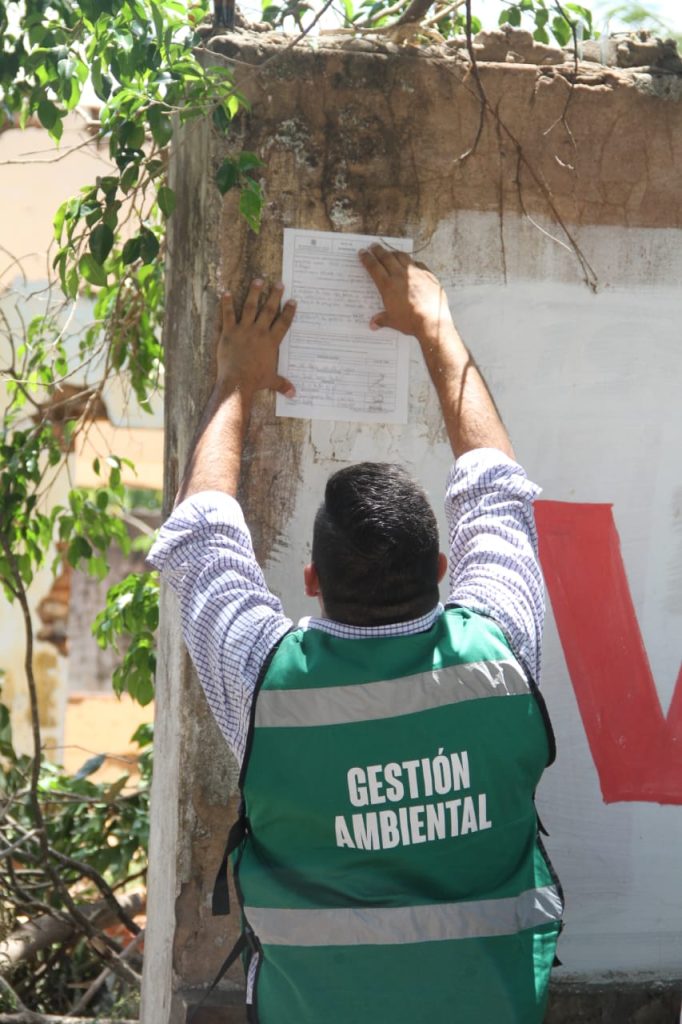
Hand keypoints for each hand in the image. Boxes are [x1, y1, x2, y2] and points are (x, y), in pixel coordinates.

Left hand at [215, 279, 296, 397]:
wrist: (238, 381)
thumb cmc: (256, 381)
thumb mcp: (271, 381)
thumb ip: (282, 384)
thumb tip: (294, 394)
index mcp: (271, 342)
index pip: (283, 323)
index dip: (289, 311)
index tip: (293, 301)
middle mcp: (259, 332)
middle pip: (269, 310)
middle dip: (274, 295)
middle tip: (279, 283)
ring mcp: (244, 330)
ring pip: (250, 307)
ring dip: (254, 293)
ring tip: (258, 280)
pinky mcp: (229, 332)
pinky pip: (228, 314)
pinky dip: (227, 303)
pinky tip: (226, 292)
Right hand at [359, 244, 452, 340]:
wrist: (432, 321)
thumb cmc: (410, 322)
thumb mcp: (393, 321)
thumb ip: (382, 319)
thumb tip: (373, 324)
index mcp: (388, 286)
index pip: (374, 267)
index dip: (367, 259)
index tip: (363, 252)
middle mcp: (400, 276)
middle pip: (387, 258)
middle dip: (378, 251)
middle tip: (373, 246)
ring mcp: (415, 273)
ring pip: (402, 257)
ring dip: (394, 253)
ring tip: (391, 252)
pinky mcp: (428, 275)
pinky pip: (418, 264)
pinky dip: (412, 262)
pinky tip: (411, 263)